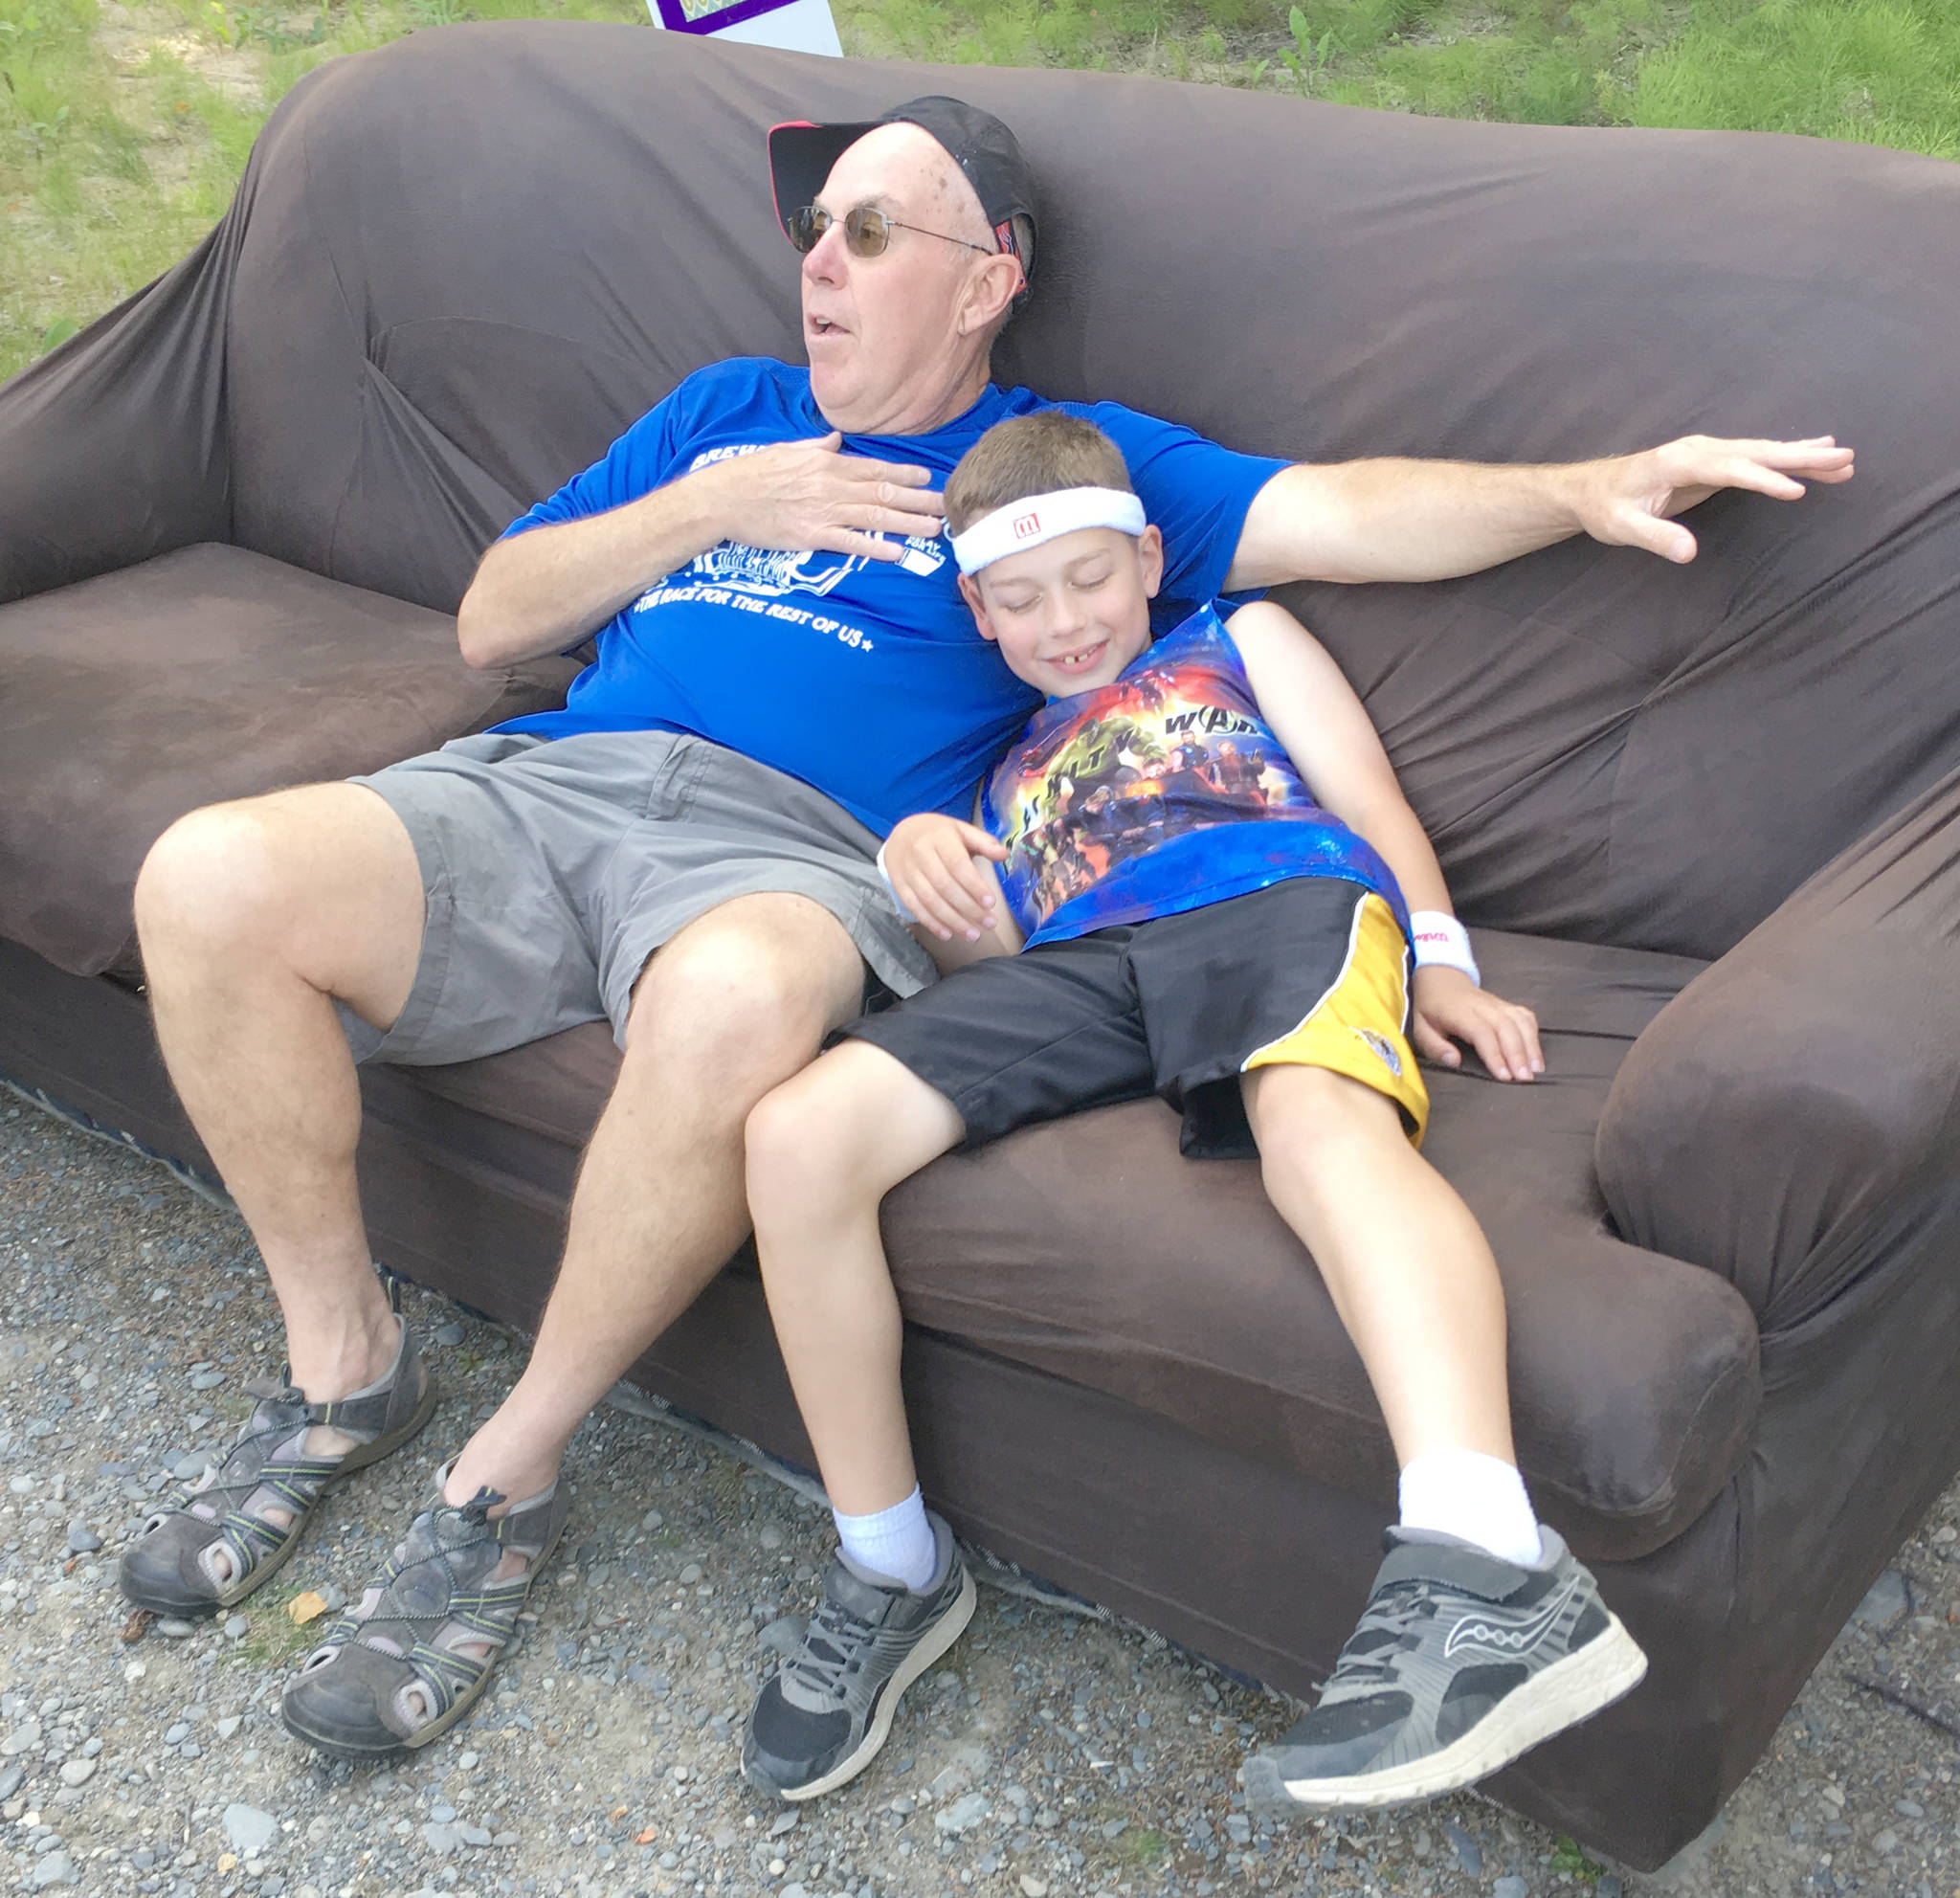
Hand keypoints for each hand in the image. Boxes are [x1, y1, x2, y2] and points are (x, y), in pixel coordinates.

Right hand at [694, 431, 944, 562]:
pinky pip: (849, 542)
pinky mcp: (811, 535)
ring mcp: (822, 510)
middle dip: (920, 499)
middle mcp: (831, 484)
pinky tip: (896, 552)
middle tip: (949, 505)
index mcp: (826, 462)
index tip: (930, 478)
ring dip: (907, 523)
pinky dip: (873, 546)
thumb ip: (815, 446)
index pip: (875, 467)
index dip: (905, 473)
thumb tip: (835, 439)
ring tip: (935, 528)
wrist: (723, 498)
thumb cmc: (751, 474)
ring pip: (874, 515)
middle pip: (884, 491)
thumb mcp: (785, 450)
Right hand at [885, 814, 1008, 940]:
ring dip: (953, 921)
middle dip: (969, 908)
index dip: (974, 885)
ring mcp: (907, 871)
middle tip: (989, 924)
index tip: (991, 903)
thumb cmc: (938, 835)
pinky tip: (948, 934)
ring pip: (930, 900)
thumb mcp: (961, 830)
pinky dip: (931, 923)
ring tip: (973, 934)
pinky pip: (914, 907)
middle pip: (945, 886)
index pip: (958, 864)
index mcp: (939, 837)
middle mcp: (920, 854)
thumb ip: (984, 842)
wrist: (901, 834)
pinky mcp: (899, 885)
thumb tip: (1003, 854)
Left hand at [1412, 966, 1543, 1082]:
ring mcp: (1497, 1004)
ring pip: (1520, 1021)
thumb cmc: (1431, 1009)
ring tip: (1536, 1070)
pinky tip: (1536, 1054)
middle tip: (1525, 1079)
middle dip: (1518, 1054)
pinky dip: (1534, 1034)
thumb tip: (1454, 1061)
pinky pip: (1525, 1016)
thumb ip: (1434, 1047)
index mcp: (1458, 1011)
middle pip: (1505, 1027)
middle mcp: (1482, 1005)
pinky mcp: (1506, 1005)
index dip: (1494, 1054)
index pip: (1481, 1031)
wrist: (1442, 980)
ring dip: (1531, 1045)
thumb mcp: (1420, 1028)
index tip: (1504, 1076)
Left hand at [1573, 434, 1854, 563]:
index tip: (1798, 491)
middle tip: (1844, 460)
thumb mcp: (1622, 528)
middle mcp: (1697, 450)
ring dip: (1803, 455)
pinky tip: (1814, 451)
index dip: (1764, 480)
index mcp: (1677, 462)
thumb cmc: (1605, 508)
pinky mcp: (1712, 461)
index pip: (1730, 469)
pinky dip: (1787, 457)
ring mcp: (1707, 452)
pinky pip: (1756, 458)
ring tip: (1845, 460)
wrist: (1590, 490)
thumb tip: (1689, 554)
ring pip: (1762, 451)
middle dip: (1801, 457)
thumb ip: (1655, 538)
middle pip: (1756, 452)